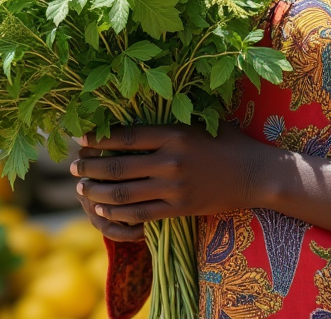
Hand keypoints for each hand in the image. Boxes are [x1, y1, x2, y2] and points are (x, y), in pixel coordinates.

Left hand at [70, 123, 271, 242]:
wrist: (257, 175)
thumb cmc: (228, 143)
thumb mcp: (199, 124)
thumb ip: (168, 124)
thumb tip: (133, 117)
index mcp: (174, 134)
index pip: (125, 136)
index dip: (98, 138)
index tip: (81, 139)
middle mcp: (170, 161)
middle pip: (118, 167)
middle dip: (90, 168)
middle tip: (74, 168)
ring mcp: (174, 188)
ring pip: (124, 194)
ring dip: (97, 192)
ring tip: (82, 189)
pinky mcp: (179, 208)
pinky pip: (140, 214)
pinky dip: (117, 213)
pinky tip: (103, 209)